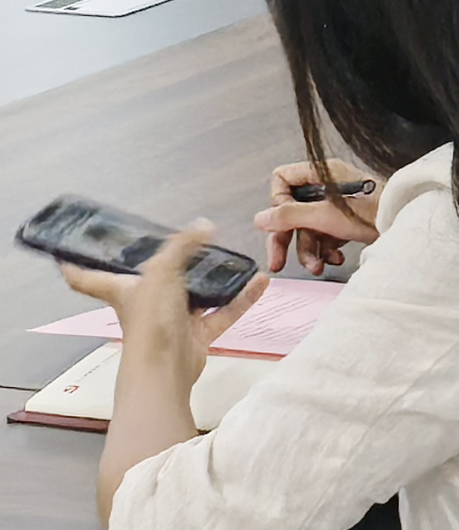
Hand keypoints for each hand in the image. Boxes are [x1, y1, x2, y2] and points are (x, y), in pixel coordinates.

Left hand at [55, 225, 265, 397]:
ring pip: (194, 295)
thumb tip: (203, 227)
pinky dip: (241, 298)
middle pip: (152, 282)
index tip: (65, 251)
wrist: (165, 368)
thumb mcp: (161, 271)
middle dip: (168, 265)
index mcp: (124, 290)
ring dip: (214, 280)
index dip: (74, 263)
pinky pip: (223, 312)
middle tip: (184, 244)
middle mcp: (145, 304)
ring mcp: (172, 320)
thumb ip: (183, 245)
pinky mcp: (196, 334)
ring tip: (231, 261)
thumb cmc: (149, 325)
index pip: (87, 277)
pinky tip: (257, 283)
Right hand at [253, 160, 379, 273]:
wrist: (404, 224)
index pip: (282, 179)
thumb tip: (260, 218)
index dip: (278, 202)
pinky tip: (336, 259)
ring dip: (309, 251)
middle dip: (286, 239)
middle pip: (291, 211)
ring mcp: (336, 204)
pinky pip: (325, 235)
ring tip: (318, 266)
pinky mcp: (346, 220)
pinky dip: (326, 250)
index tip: (284, 220)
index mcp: (321, 173)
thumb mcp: (324, 216)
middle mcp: (326, 186)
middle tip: (278, 263)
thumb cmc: (373, 212)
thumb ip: (289, 216)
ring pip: (308, 228)